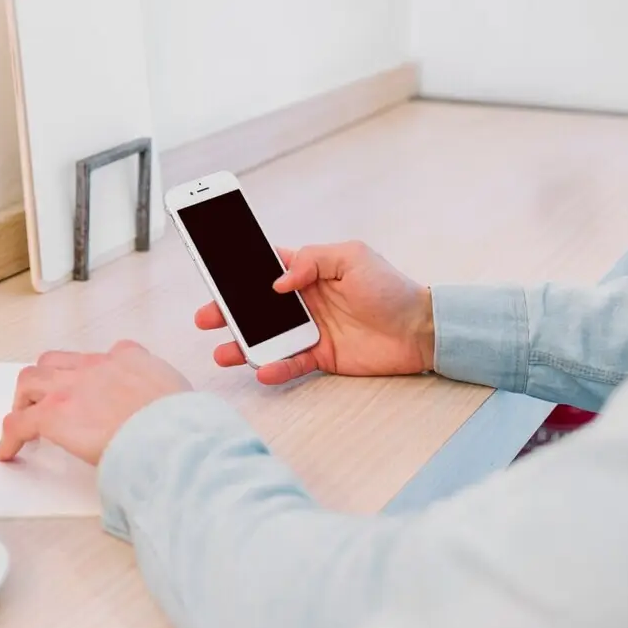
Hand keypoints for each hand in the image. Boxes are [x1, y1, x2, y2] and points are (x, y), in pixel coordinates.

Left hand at [0, 340, 192, 464]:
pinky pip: (18, 423)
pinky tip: (7, 451)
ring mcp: (71, 387)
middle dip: (46, 379)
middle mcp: (95, 366)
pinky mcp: (54, 414)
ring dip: (24, 399)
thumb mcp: (178, 392)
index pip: (100, 358)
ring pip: (31, 380)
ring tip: (21, 419)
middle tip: (43, 401)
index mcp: (128, 358)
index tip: (86, 389)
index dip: (87, 375)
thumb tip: (168, 411)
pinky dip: (9, 437)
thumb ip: (163, 394)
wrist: (169, 433)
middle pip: (56, 362)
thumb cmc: (180, 421)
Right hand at [195, 242, 434, 384]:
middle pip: (256, 307)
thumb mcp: (352, 257)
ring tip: (222, 352)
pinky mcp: (321, 357)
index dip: (239, 271)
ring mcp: (310, 331)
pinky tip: (263, 370)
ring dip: (242, 345)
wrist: (421, 329)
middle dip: (228, 312)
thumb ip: (312, 260)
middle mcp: (304, 302)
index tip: (213, 271)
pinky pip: (291, 364)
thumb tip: (278, 282)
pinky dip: (276, 368)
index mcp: (308, 272)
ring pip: (267, 339)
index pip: (266, 269)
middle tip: (206, 317)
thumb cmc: (391, 288)